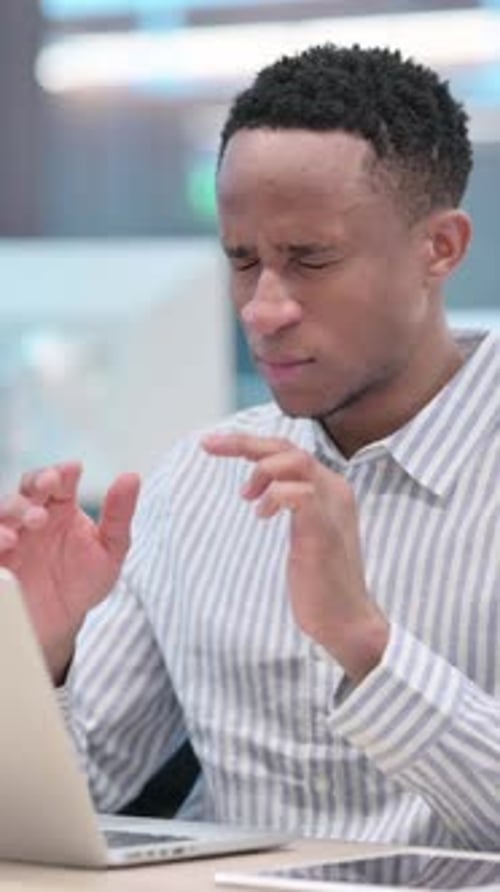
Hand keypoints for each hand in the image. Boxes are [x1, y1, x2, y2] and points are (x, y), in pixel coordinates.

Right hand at [0, 462, 139, 679]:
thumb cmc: (85, 580)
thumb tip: (132, 477)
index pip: (57, 479)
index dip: (62, 472)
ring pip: (2, 512)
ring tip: (34, 518)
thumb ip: (119, 515)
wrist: (63, 621)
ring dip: (14, 509)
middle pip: (27, 489)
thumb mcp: (110, 549)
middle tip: (49, 485)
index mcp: (60, 507)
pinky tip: (8, 541)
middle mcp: (31, 517)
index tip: (73, 469)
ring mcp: (11, 538)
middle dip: (36, 483)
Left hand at [203, 433, 387, 682]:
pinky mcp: (322, 529)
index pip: (288, 450)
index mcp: (329, 487)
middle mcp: (334, 489)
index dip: (249, 442)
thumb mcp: (303, 529)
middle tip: (208, 446)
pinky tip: (261, 514)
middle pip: (287, 447)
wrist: (345, 619)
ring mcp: (331, 507)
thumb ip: (291, 501)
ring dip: (261, 471)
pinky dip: (273, 497)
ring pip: (294, 461)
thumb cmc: (320, 578)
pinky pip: (298, 493)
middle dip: (243, 442)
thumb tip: (265, 487)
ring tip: (246, 496)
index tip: (213, 444)